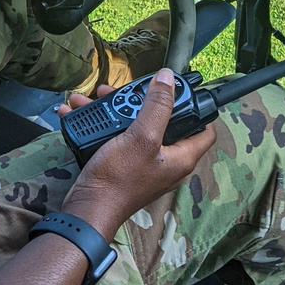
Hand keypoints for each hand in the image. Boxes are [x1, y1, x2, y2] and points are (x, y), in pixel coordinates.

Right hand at [62, 68, 215, 238]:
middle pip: (163, 121)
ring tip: (95, 98)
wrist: (86, 207)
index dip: (198, 108)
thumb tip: (168, 77)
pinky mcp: (122, 165)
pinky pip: (116, 137)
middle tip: (125, 91)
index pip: (205, 130)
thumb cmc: (119, 178)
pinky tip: (79, 113)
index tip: (180, 92)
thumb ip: (158, 106)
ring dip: (115, 109)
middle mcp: (166, 161)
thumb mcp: (142, 136)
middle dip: (142, 101)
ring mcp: (143, 163)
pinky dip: (101, 124)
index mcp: (181, 157)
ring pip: (135, 126)